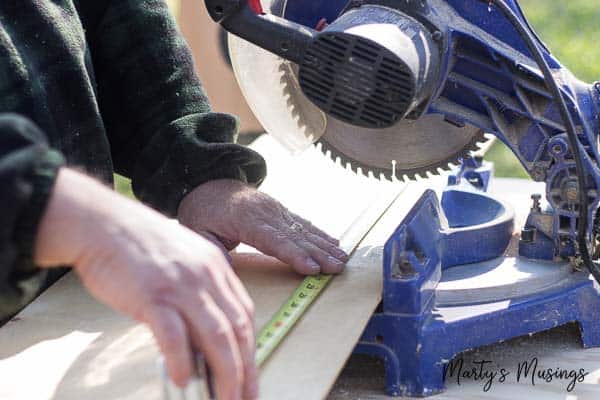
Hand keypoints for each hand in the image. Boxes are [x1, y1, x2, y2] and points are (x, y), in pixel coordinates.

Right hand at [35, 169, 256, 399]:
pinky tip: (184, 381)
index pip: (245, 315)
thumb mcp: (182, 262)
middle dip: (245, 371)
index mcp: (217, 267)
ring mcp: (181, 285)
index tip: (250, 378)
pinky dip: (181, 361)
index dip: (251, 350)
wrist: (102, 223)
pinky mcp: (152, 294)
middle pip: (237, 329)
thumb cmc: (138, 247)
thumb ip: (197, 295)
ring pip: (216, 336)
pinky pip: (174, 334)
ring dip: (224, 374)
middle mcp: (206, 275)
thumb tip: (202, 341)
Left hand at [178, 179, 348, 274]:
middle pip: (295, 236)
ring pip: (304, 230)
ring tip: (342, 259)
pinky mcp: (280, 212)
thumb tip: (226, 272)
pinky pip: (303, 224)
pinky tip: (334, 244)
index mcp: (245, 219)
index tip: (312, 267)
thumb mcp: (197, 230)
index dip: (294, 254)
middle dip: (319, 253)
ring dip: (325, 245)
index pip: (273, 240)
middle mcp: (266, 213)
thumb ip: (213, 250)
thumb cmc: (202, 211)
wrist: (208, 183)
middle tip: (337, 268)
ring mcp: (276, 211)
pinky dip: (320, 234)